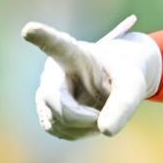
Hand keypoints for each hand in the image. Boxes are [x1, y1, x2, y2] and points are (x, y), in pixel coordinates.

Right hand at [22, 15, 160, 139]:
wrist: (112, 84)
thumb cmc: (121, 77)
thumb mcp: (133, 87)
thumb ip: (123, 105)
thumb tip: (105, 131)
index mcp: (74, 53)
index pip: (56, 45)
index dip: (43, 37)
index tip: (29, 30)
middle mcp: (52, 70)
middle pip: (54, 100)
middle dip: (81, 116)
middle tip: (101, 116)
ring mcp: (45, 91)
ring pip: (56, 120)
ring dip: (85, 125)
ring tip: (100, 110)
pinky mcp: (46, 112)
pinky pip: (59, 131)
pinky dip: (80, 132)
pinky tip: (90, 119)